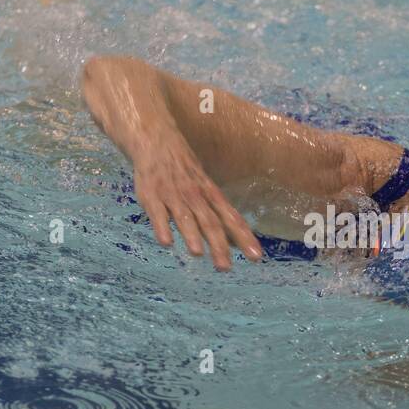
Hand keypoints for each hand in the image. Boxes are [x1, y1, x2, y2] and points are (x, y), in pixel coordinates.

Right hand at [132, 131, 261, 270]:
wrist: (157, 141)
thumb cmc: (186, 170)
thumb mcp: (206, 187)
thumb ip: (219, 214)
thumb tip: (237, 241)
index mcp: (211, 194)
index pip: (231, 218)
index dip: (244, 237)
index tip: (256, 256)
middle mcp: (195, 196)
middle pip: (210, 222)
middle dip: (218, 245)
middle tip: (225, 268)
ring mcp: (173, 196)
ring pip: (185, 217)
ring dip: (191, 235)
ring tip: (198, 254)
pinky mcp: (152, 197)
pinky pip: (157, 214)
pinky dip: (162, 227)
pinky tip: (166, 242)